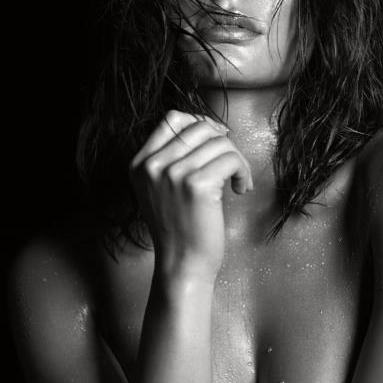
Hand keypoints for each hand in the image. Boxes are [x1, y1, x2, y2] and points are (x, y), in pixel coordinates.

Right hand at [130, 110, 252, 279]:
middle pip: (199, 127)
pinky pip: (231, 159)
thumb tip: (208, 125)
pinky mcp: (196, 185)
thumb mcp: (160, 188)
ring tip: (238, 180)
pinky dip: (243, 171)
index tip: (218, 140)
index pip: (171, 118)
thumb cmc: (179, 228)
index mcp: (139, 163)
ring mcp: (173, 174)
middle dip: (223, 142)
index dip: (200, 123)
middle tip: (232, 164)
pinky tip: (241, 188)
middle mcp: (152, 166)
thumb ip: (172, 157)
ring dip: (237, 159)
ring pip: (219, 142)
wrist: (182, 263)